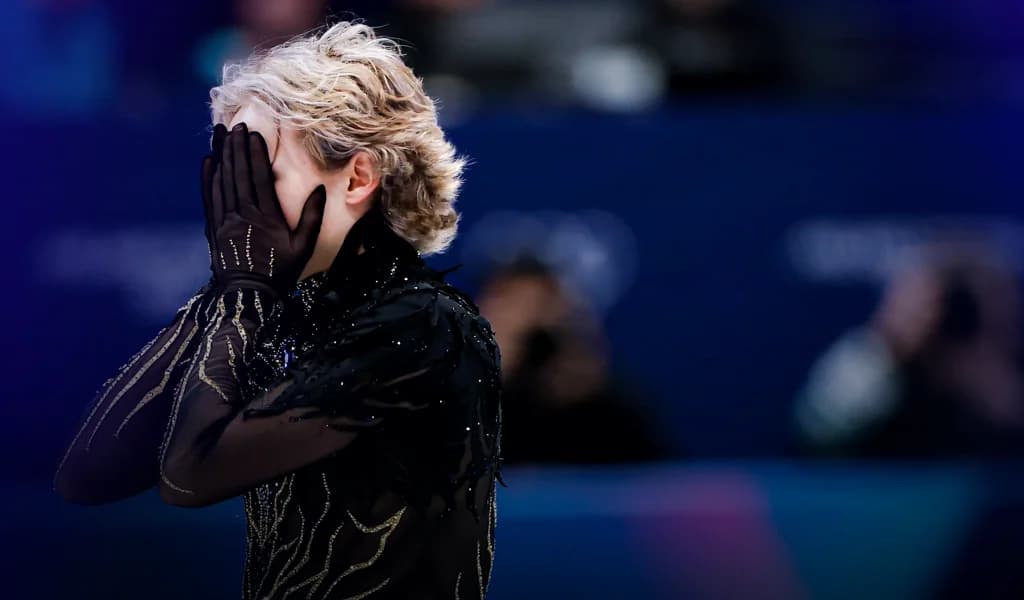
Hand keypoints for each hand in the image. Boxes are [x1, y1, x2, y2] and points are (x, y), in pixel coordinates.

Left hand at [202, 123, 326, 298]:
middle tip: (236, 125)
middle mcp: (243, 213)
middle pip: (238, 172)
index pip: (258, 176)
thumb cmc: (280, 271)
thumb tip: (320, 190)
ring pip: (221, 180)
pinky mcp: (214, 227)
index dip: (255, 153)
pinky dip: (207, 177)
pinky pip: (209, 197)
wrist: (249, 294)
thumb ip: (312, 218)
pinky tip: (208, 161)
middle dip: (236, 146)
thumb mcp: (304, 246)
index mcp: (267, 216)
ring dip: (221, 154)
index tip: (254, 133)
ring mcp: (225, 219)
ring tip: (221, 134)